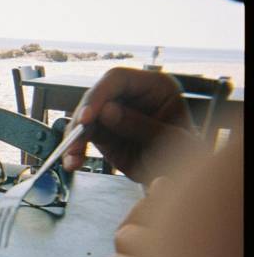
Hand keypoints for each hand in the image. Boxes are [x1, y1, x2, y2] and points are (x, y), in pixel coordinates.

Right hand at [62, 67, 202, 182]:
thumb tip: (106, 112)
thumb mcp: (170, 140)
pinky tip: (72, 162)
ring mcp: (115, 114)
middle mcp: (131, 96)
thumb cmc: (186, 155)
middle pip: (96, 98)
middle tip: (74, 140)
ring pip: (84, 119)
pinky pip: (83, 137)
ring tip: (71, 158)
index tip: (86, 117)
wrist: (182, 178)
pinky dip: (75, 150)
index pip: (118, 79)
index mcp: (155, 86)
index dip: (98, 95)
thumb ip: (140, 125)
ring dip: (73, 139)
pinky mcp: (104, 133)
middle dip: (82, 121)